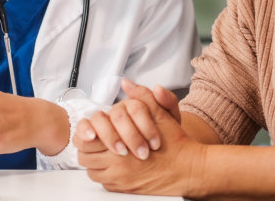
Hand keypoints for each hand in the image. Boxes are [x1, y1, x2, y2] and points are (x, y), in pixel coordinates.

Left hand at [79, 79, 205, 196]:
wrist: (190, 169)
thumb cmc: (175, 143)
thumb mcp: (160, 114)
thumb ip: (142, 97)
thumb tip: (127, 84)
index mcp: (122, 144)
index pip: (86, 140)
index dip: (86, 133)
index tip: (91, 131)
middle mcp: (118, 166)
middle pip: (85, 157)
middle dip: (87, 147)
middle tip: (94, 141)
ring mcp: (121, 180)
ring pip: (92, 172)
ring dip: (94, 162)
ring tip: (102, 152)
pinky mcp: (125, 189)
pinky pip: (103, 183)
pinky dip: (104, 174)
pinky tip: (113, 165)